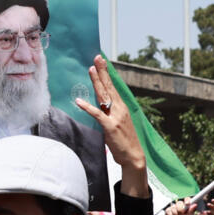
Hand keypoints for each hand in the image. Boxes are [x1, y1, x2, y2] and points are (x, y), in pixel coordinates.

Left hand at [75, 55, 146, 197]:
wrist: (134, 156)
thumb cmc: (125, 141)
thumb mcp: (119, 123)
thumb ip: (111, 113)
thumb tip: (101, 105)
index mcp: (122, 107)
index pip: (112, 87)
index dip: (106, 73)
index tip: (101, 61)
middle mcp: (120, 109)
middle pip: (109, 87)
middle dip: (102, 71)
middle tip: (97, 58)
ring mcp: (115, 117)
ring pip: (104, 96)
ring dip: (97, 82)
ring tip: (91, 69)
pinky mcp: (110, 127)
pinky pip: (97, 114)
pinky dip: (87, 107)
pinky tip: (79, 101)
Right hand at [164, 198, 196, 214]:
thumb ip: (192, 212)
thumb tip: (195, 205)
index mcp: (187, 207)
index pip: (187, 199)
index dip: (187, 200)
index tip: (187, 203)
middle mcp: (180, 206)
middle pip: (179, 203)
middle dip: (180, 210)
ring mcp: (174, 208)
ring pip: (173, 207)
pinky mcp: (168, 210)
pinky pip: (168, 210)